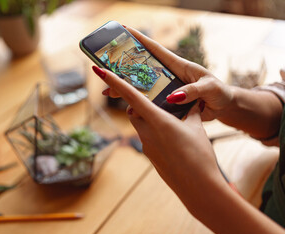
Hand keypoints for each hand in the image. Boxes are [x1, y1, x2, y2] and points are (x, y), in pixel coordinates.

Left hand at [93, 65, 224, 205]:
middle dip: (140, 105)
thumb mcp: (197, 128)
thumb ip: (190, 112)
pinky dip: (156, 135)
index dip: (114, 81)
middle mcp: (146, 132)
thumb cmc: (199, 156)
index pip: (130, 96)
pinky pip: (148, 140)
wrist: (198, 188)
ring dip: (149, 120)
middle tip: (157, 102)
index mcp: (157, 120)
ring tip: (173, 125)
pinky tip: (174, 142)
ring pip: (141, 126)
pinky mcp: (150, 157)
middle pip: (134, 112)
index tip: (99, 70)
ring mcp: (146, 147)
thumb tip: (192, 103)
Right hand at [103, 26, 233, 120]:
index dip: (140, 39)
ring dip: (126, 88)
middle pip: (142, 70)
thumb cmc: (219, 92)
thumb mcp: (209, 88)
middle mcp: (169, 76)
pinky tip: (127, 107)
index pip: (156, 49)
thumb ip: (193, 91)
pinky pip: (150, 102)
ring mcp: (167, 89)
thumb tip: (173, 96)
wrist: (223, 108)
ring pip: (142, 87)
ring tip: (109, 92)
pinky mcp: (167, 103)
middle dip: (124, 68)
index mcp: (178, 66)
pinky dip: (138, 104)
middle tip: (106, 70)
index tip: (125, 30)